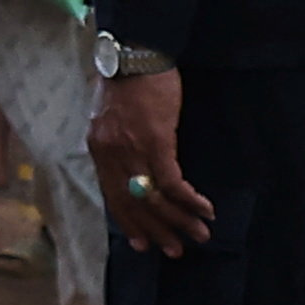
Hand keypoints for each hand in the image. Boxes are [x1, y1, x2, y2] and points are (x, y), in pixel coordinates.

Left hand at [90, 67, 208, 254]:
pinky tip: (204, 209)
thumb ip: (117, 145)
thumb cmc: (128, 83)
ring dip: (179, 221)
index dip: (129, 223)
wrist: (136, 54)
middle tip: (176, 250)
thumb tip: (131, 168)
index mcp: (99, 150)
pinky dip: (189, 199)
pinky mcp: (156, 141)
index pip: (112, 197)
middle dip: (157, 231)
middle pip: (133, 205)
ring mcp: (132, 150)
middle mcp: (111, 155)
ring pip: (155, 198)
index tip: (143, 243)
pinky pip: (172, 182)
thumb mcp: (111, 118)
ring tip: (199, 235)